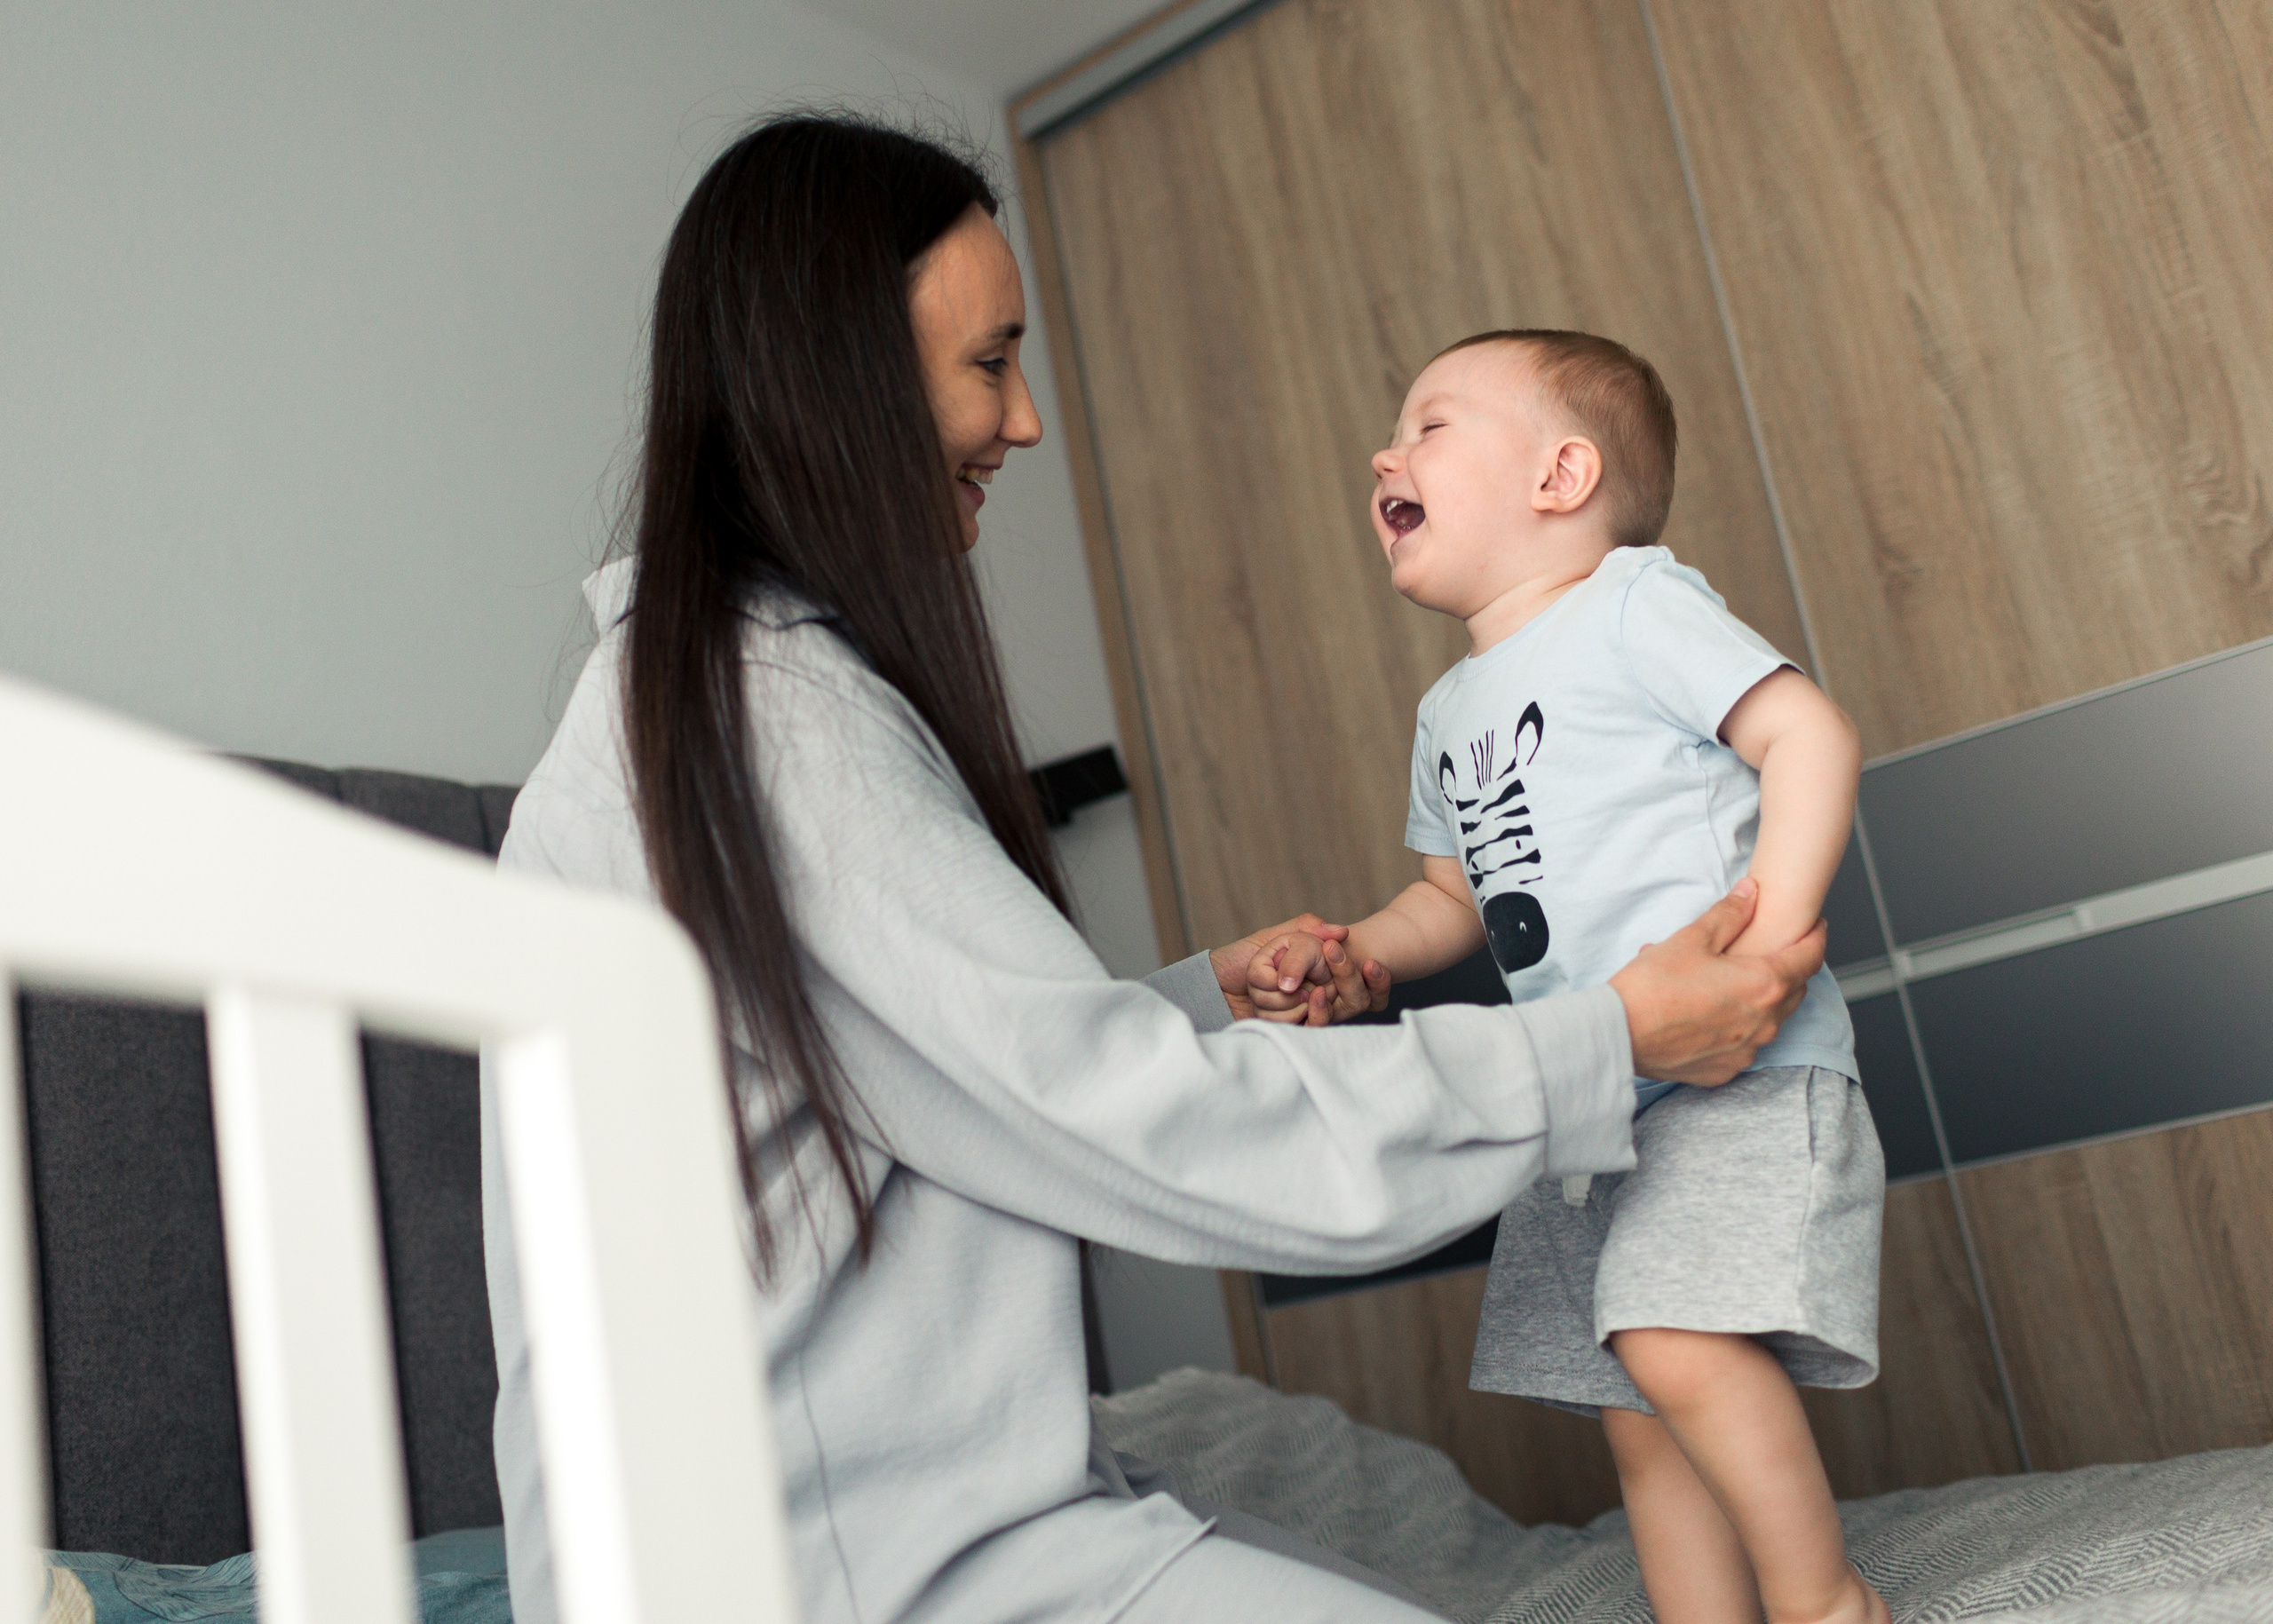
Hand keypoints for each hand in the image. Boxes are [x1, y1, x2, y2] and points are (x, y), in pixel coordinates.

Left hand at [1211, 915, 1391, 1024]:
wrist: (1211, 984)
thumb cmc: (1241, 959)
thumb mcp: (1275, 937)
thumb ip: (1307, 930)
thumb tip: (1341, 931)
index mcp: (1321, 977)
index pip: (1366, 987)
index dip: (1378, 981)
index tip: (1374, 966)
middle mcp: (1318, 1000)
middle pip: (1357, 1000)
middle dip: (1348, 978)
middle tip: (1331, 958)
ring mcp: (1304, 1019)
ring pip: (1333, 1014)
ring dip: (1314, 993)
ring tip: (1292, 980)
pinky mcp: (1289, 1034)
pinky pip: (1312, 1030)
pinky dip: (1309, 1013)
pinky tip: (1302, 995)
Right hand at [1608, 879, 1824, 1084]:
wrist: (1620, 1034)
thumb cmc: (1654, 987)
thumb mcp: (1692, 939)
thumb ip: (1729, 914)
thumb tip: (1751, 893)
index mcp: (1764, 984)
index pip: (1809, 957)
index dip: (1816, 937)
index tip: (1815, 925)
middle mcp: (1765, 1022)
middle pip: (1796, 990)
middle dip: (1791, 968)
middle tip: (1776, 950)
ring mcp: (1747, 1050)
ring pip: (1772, 1020)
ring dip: (1765, 999)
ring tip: (1736, 981)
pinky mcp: (1726, 1070)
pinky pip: (1746, 1044)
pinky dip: (1740, 1026)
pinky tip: (1715, 1014)